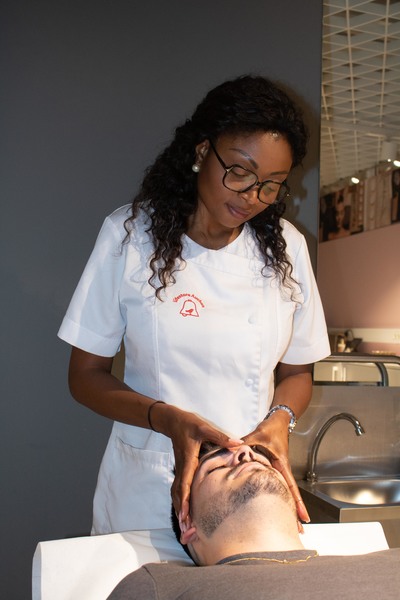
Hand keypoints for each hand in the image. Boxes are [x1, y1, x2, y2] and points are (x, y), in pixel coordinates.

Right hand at [165, 408, 242, 522]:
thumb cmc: (189, 425)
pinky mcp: (181, 470)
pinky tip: (184, 511)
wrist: (173, 421)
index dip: (185, 501)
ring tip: (184, 527)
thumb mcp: (204, 428)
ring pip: (177, 494)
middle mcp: (182, 469)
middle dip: (182, 512)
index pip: (185, 484)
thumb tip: (238, 444)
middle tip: (186, 530)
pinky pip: (179, 489)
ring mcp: (180, 470)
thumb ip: (221, 437)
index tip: (186, 516)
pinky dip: (180, 502)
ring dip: (180, 510)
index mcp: (188, 461)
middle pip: (179, 494)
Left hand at [242, 417, 309, 526]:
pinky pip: (280, 485)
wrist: (278, 421)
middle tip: (300, 529)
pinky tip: (280, 505)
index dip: (296, 501)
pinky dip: (282, 496)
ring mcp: (280, 470)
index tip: (303, 517)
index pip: (290, 485)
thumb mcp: (258, 435)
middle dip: (296, 510)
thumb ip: (245, 443)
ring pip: (286, 490)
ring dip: (290, 505)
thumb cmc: (271, 428)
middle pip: (291, 493)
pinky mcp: (275, 469)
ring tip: (294, 524)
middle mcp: (282, 469)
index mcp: (281, 463)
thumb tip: (232, 449)